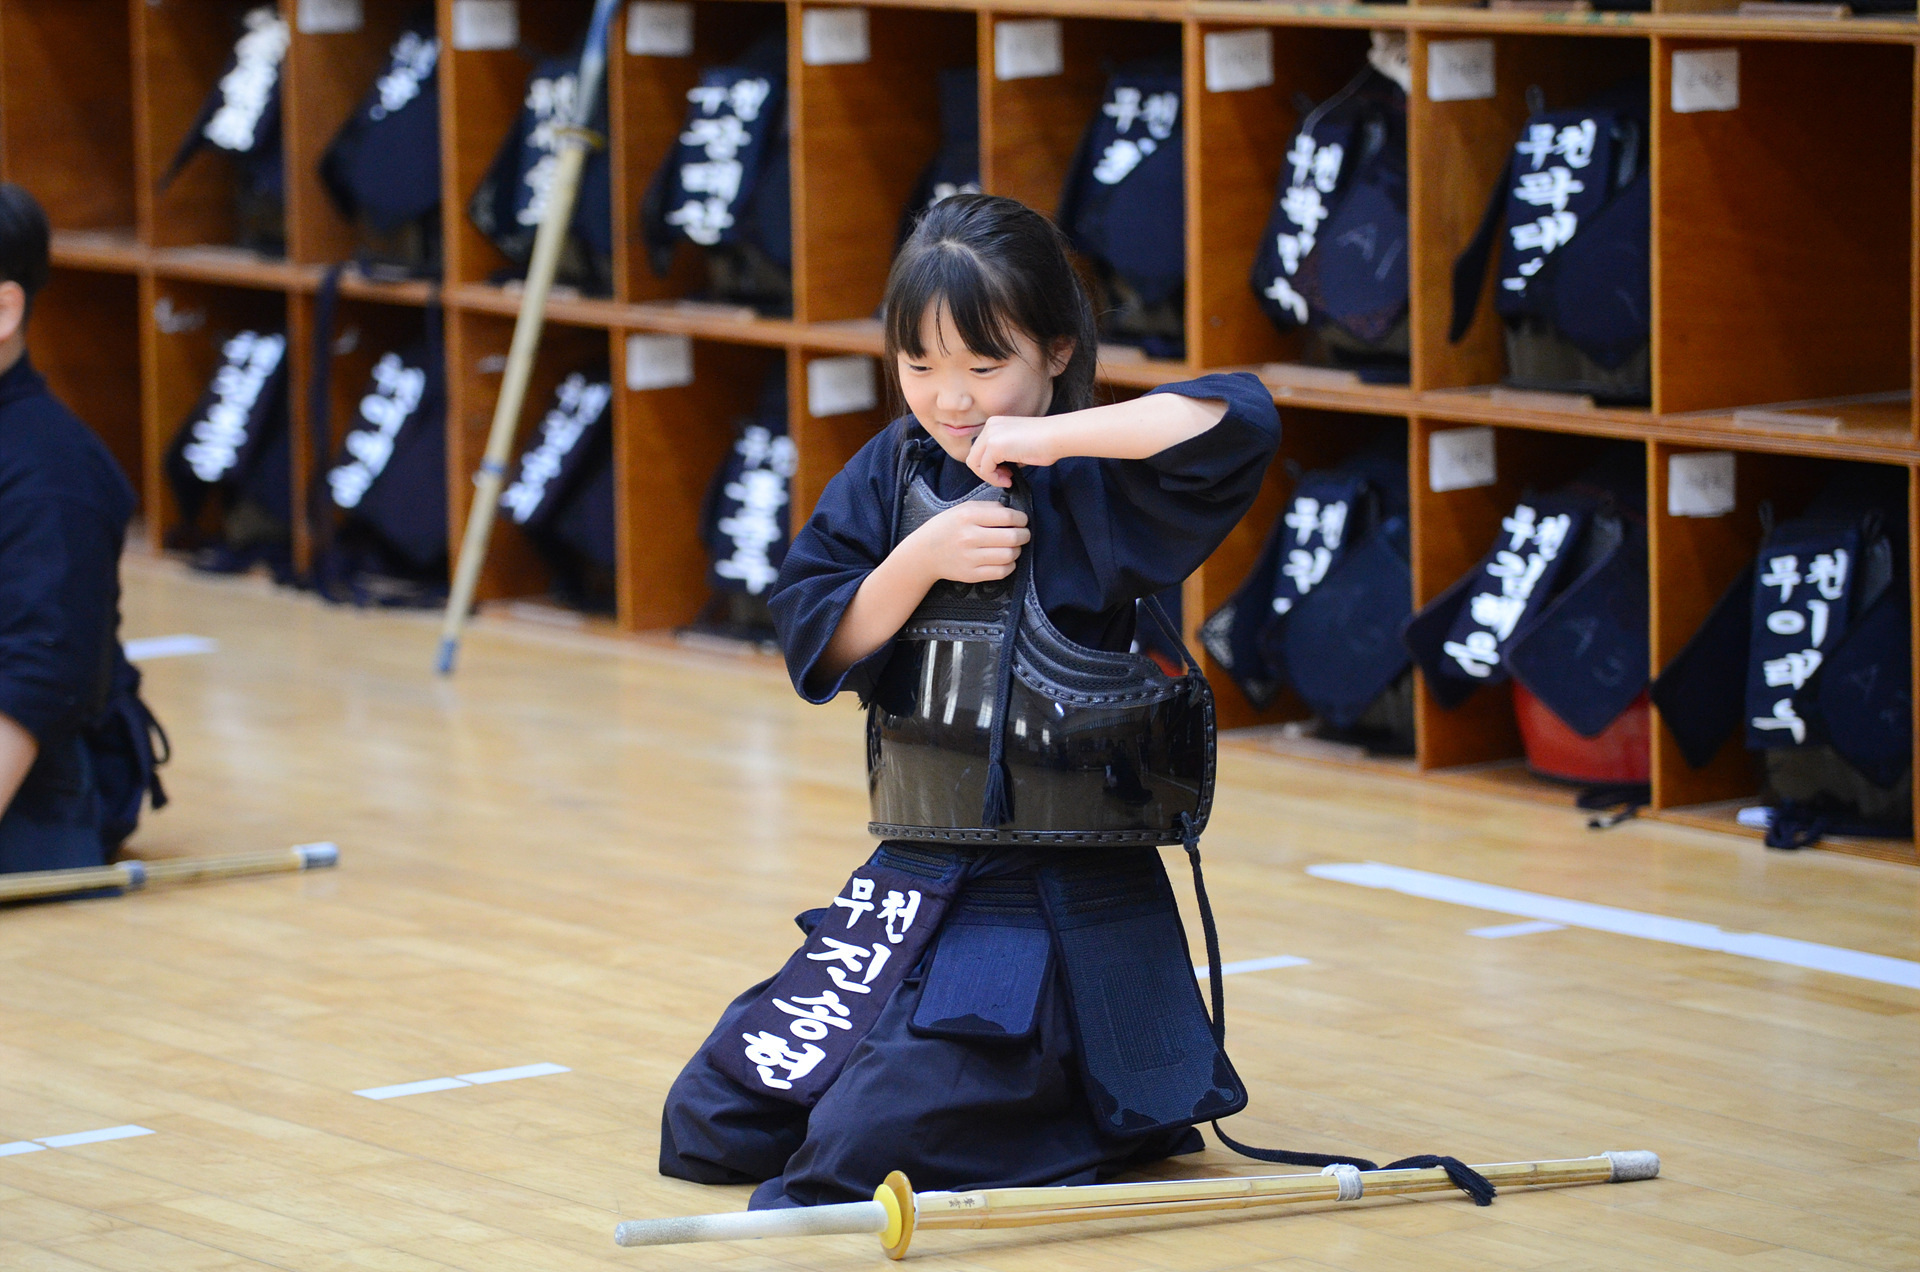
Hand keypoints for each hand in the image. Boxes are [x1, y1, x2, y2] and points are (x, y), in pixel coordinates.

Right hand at [904, 500, 1030, 583]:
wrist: (924, 554)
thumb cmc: (946, 528)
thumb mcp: (962, 509)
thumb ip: (988, 507)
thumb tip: (1013, 513)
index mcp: (967, 516)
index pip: (1007, 517)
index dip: (1021, 519)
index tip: (1022, 521)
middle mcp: (969, 537)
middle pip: (1012, 537)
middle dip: (1024, 535)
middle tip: (1024, 534)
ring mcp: (970, 558)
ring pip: (1009, 555)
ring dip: (1017, 550)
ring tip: (1013, 547)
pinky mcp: (971, 575)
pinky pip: (1001, 572)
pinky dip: (1010, 565)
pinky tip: (1005, 559)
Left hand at [966, 415, 1058, 488]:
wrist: (1058, 436)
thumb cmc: (1045, 442)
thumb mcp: (1018, 445)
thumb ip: (1004, 454)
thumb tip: (999, 468)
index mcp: (994, 424)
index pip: (979, 450)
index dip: (989, 466)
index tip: (1005, 473)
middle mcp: (990, 426)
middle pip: (973, 456)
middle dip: (986, 472)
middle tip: (1005, 478)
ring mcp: (991, 435)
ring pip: (975, 463)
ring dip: (989, 477)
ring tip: (1007, 479)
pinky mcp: (995, 445)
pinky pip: (985, 468)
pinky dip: (994, 479)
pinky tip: (1009, 479)